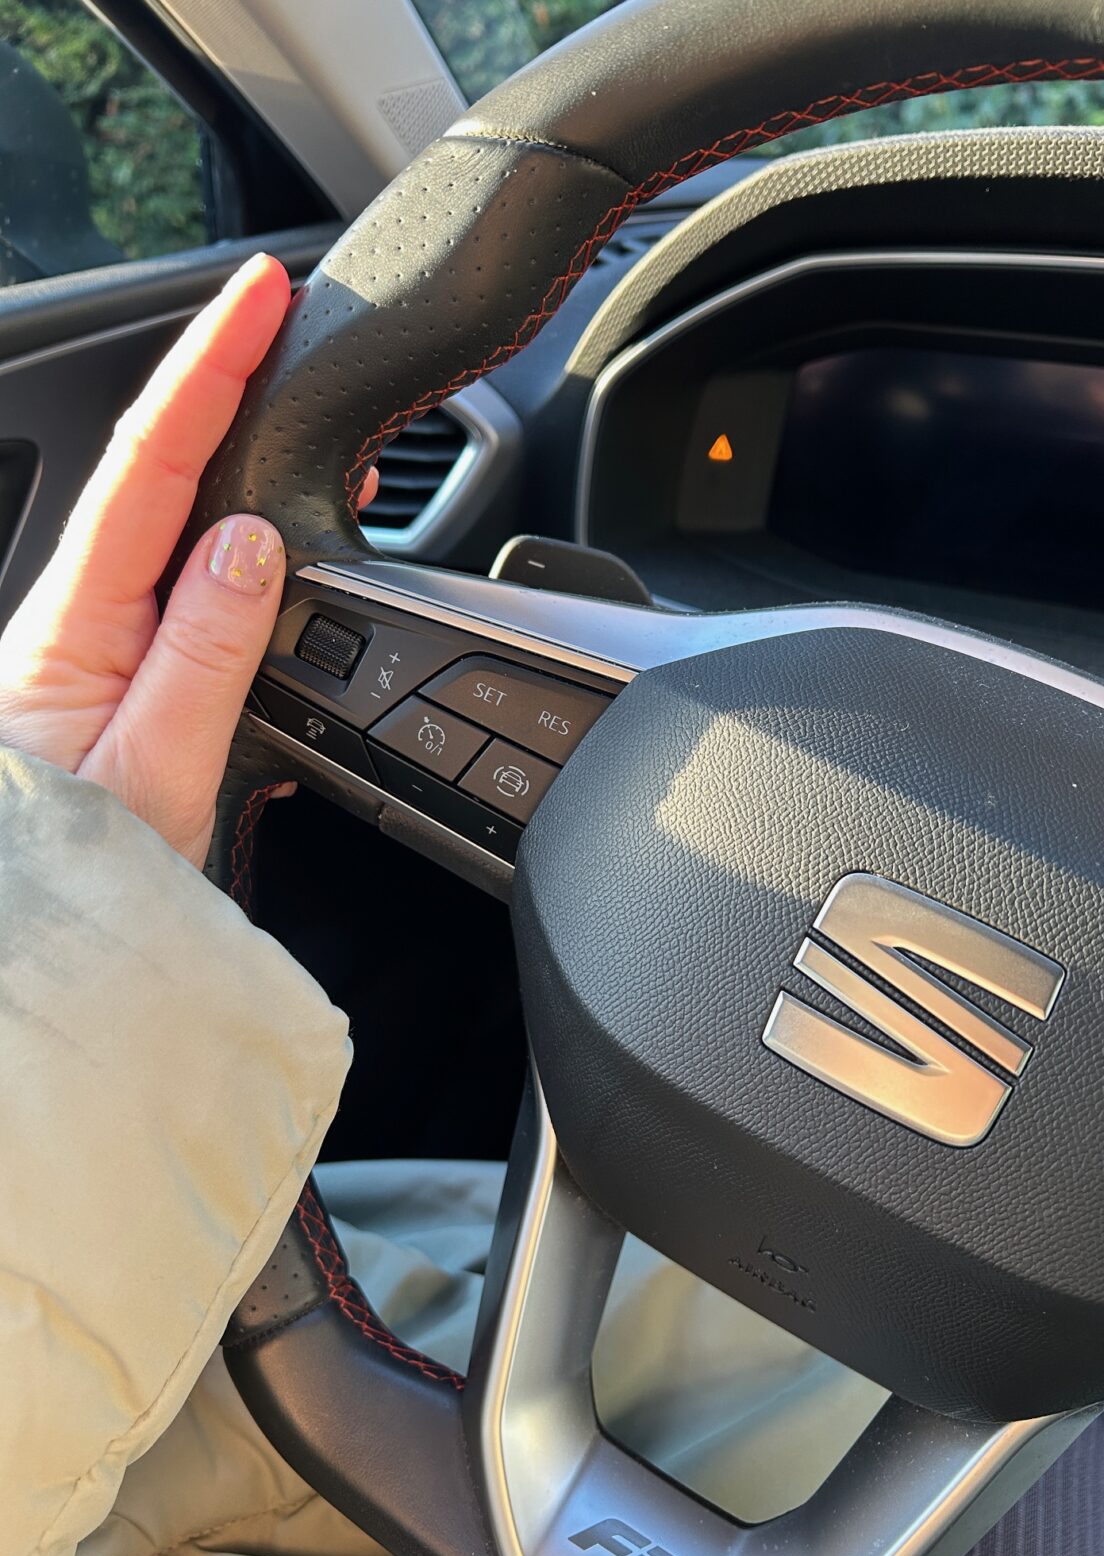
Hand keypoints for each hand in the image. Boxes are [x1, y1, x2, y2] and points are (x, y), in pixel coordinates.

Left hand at [0, 254, 375, 869]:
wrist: (27, 945)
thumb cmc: (68, 876)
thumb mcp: (153, 770)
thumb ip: (205, 653)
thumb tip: (250, 543)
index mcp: (81, 625)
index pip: (152, 465)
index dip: (208, 370)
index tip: (259, 297)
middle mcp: (82, 622)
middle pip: (161, 476)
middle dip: (226, 392)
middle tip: (290, 335)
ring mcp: (100, 652)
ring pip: (179, 536)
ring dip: (243, 474)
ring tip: (310, 444)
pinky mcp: (122, 685)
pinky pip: (188, 599)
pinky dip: (242, 561)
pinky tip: (275, 558)